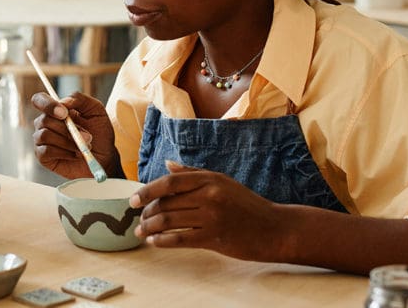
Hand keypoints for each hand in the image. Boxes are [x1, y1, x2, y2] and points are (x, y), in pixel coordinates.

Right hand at [31, 91, 117, 178]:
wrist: (104, 157)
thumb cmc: (99, 132)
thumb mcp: (96, 110)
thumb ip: (80, 99)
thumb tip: (63, 101)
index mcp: (55, 109)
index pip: (39, 100)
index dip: (48, 105)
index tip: (65, 114)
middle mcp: (45, 123)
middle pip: (44, 120)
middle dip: (67, 129)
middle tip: (87, 137)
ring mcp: (42, 140)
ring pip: (45, 135)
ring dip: (67, 142)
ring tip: (83, 147)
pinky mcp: (43, 156)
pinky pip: (46, 151)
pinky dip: (63, 153)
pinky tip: (74, 155)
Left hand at [130, 161, 288, 262]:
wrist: (275, 228)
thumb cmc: (246, 205)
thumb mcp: (222, 182)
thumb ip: (193, 174)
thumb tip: (167, 164)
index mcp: (210, 179)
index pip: (169, 183)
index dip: (147, 191)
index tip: (132, 200)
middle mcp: (210, 195)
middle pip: (167, 204)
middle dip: (147, 213)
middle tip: (138, 220)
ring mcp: (212, 217)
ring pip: (170, 222)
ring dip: (150, 228)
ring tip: (141, 232)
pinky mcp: (215, 238)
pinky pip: (180, 239)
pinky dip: (163, 241)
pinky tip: (154, 242)